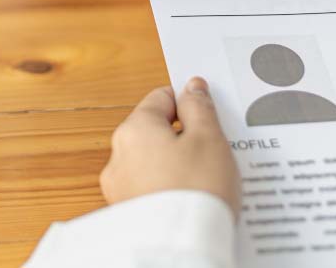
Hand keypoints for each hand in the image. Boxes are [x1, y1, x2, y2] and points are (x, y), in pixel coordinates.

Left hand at [99, 77, 240, 214]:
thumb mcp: (209, 139)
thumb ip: (200, 108)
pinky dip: (171, 189)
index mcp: (135, 128)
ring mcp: (120, 187)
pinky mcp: (128, 213)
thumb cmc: (197, 191)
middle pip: (156, 131)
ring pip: (154, 163)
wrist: (181, 249)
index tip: (209, 111)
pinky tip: (194, 199)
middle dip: (185, 137)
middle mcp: (119, 155)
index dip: (188, 101)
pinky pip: (152, 189)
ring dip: (178, 165)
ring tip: (209, 180)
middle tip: (217, 149)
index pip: (161, 98)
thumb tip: (192, 87)